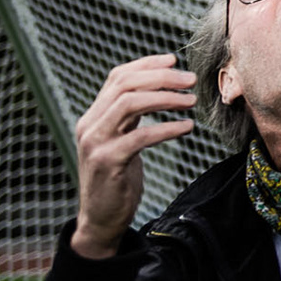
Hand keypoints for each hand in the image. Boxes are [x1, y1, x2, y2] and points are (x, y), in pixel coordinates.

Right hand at [71, 53, 195, 259]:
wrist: (100, 220)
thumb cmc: (117, 179)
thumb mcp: (121, 141)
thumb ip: (130, 118)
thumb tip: (160, 89)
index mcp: (93, 117)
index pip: (117, 77)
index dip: (146, 64)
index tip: (174, 60)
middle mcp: (89, 125)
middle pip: (125, 85)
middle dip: (161, 77)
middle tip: (190, 80)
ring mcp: (96, 143)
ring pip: (130, 104)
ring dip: (165, 98)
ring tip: (191, 101)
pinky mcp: (108, 162)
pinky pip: (141, 136)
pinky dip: (167, 128)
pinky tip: (187, 128)